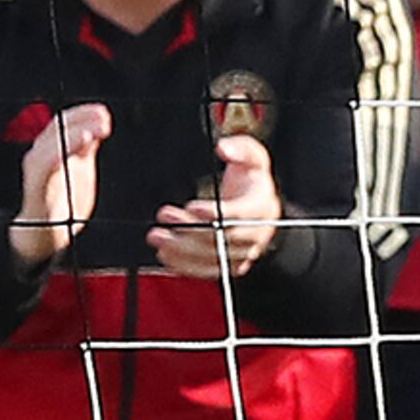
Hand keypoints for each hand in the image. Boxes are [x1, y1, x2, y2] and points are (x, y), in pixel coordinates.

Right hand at [11, 102, 112, 270]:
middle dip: (80, 119)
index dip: (82, 114)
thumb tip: (100, 123)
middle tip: (103, 118)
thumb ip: (86, 147)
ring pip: (50, 143)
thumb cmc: (64, 201)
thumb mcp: (81, 168)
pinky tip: (80, 146)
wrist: (45, 233)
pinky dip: (60, 152)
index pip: (64, 122)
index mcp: (54, 150)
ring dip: (73, 133)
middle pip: (57, 127)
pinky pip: (44, 164)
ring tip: (94, 130)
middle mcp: (43, 155)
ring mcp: (38, 170)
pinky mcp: (36, 187)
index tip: (102, 112)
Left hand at [152, 134, 281, 279]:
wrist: (261, 210)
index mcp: (261, 207)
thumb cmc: (253, 183)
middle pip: (223, 239)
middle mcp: (255, 233)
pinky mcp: (230, 265)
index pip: (240, 215)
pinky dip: (185, 266)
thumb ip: (241, 149)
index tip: (192, 207)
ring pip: (213, 258)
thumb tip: (224, 148)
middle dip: (190, 230)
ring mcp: (244, 252)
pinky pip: (208, 271)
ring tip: (158, 236)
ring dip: (182, 250)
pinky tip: (166, 255)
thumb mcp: (254, 158)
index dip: (216, 213)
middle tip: (164, 217)